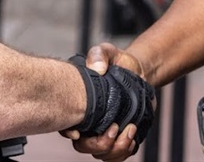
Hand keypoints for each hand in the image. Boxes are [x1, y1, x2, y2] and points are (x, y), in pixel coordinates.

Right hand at [64, 44, 148, 160]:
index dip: (68, 131)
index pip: (65, 124)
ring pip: (101, 154)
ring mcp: (102, 132)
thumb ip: (99, 54)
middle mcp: (87, 123)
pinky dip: (125, 151)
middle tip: (114, 127)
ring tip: (130, 128)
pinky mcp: (119, 138)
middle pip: (83, 146)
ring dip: (115, 148)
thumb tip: (97, 69)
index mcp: (79, 105)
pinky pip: (117, 156)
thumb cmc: (117, 62)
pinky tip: (132, 135)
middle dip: (98, 143)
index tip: (78, 131)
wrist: (138, 71)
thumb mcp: (107, 52)